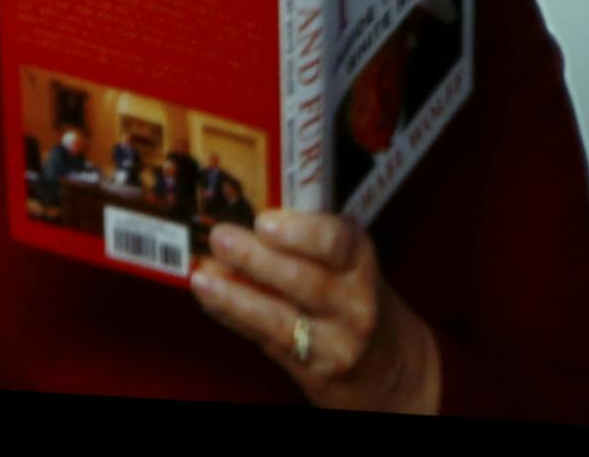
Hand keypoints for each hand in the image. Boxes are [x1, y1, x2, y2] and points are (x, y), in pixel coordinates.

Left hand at [191, 210, 440, 415]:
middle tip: (219, 238)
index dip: (299, 232)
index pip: (336, 241)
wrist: (386, 363)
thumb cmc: (352, 298)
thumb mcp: (345, 262)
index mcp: (359, 258)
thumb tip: (240, 217)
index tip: (263, 221)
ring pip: (281, 317)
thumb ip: (303, 242)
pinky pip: (269, 340)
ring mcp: (337, 339)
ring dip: (235, 295)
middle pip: (304, 279)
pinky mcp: (317, 371)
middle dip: (256, 259)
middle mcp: (355, 300)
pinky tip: (212, 301)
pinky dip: (236, 318)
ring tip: (202, 276)